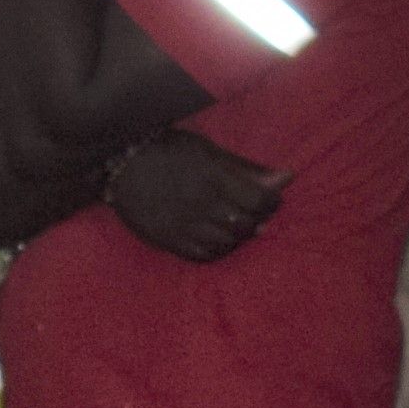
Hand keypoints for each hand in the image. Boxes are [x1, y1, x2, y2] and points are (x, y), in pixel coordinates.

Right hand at [100, 130, 283, 264]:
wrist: (120, 163)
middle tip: (252, 211)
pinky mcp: (168, 240)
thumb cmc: (170, 151)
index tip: (270, 198)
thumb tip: (288, 177)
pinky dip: (217, 250)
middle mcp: (201, 204)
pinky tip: (216, 238)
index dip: (272, 201)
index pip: (260, 200)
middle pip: (246, 224)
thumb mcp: (210, 151)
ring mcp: (183, 225)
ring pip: (227, 244)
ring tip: (233, 223)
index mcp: (214, 177)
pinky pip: (203, 256)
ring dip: (237, 236)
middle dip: (256, 219)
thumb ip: (248, 168)